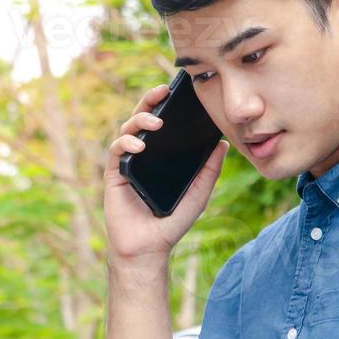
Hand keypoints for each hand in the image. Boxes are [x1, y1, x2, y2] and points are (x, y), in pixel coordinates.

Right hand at [103, 82, 227, 264]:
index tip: (177, 90)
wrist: (149, 247)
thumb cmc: (172, 223)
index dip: (166, 104)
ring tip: (154, 122)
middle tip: (161, 90)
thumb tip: (223, 144)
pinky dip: (126, 143)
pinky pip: (116, 151)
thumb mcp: (198, 194)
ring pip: (127, 129)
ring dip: (139, 120)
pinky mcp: (114, 174)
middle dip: (149, 100)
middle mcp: (143, 155)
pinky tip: (139, 145)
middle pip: (141, 118)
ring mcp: (127, 163)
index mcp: (161, 155)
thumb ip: (209, 170)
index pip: (162, 122)